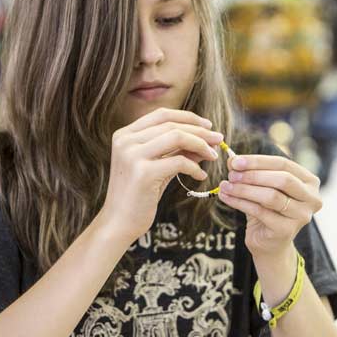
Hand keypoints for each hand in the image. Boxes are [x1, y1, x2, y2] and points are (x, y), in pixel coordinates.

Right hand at [99, 108, 223, 243]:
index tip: (207, 126)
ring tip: (213, 156)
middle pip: (172, 124)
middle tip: (218, 139)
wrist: (118, 223)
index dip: (188, 117)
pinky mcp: (143, 172)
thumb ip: (174, 151)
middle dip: (200, 131)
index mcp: (125, 135)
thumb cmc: (138, 195)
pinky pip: (179, 161)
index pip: (162, 114)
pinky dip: (195, 167)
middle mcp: (126, 141)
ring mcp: (132, 155)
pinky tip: (201, 176)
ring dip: (201, 145)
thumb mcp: (155, 166)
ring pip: (177, 137)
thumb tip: (204, 139)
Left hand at [217, 154, 321, 257]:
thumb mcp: (260, 187)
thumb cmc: (266, 210)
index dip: (257, 161)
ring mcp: (302, 215)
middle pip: (282, 179)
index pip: (283, 164)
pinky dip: (240, 202)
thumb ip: (250, 173)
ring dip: (244, 189)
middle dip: (253, 175)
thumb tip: (232, 160)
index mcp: (309, 182)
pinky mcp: (287, 230)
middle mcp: (311, 198)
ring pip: (271, 196)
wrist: (269, 243)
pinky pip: (260, 211)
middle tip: (231, 174)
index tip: (234, 161)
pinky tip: (226, 197)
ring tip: (225, 186)